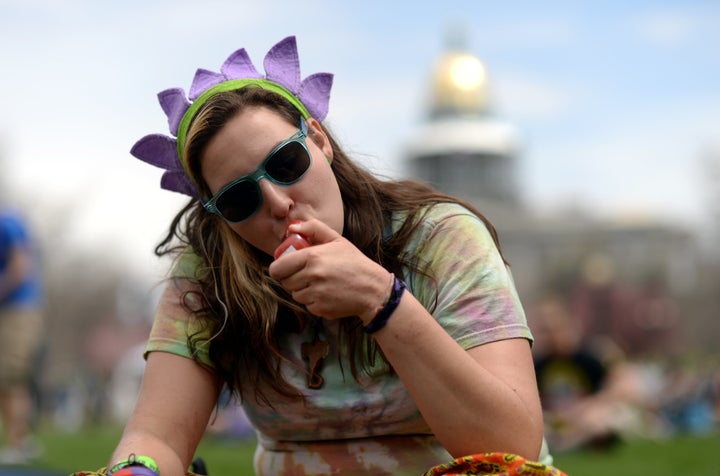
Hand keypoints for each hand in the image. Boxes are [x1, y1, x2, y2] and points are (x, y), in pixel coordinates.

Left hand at [268, 219, 391, 321]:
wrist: (372, 289)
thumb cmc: (354, 262)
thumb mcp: (337, 239)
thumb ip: (313, 228)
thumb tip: (291, 228)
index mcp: (312, 257)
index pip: (278, 267)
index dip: (278, 268)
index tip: (284, 268)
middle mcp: (312, 276)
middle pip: (285, 282)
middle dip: (292, 278)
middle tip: (306, 274)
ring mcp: (315, 294)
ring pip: (295, 294)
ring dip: (303, 290)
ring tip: (320, 284)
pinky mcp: (320, 309)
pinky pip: (306, 305)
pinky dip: (313, 301)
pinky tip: (327, 294)